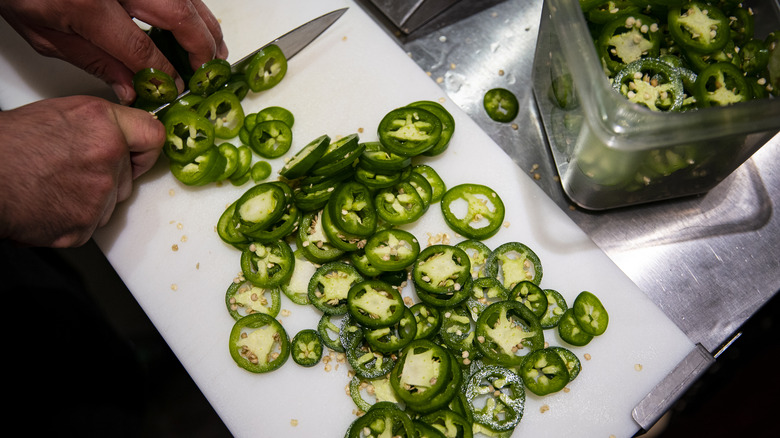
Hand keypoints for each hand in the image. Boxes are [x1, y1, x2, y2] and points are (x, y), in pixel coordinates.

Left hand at [0, 0, 227, 104]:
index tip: (177, 90)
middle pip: (178, 16)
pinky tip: (198, 24)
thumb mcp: (45, 34)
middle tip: (209, 73)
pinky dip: (192, 7)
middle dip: (201, 47)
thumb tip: (131, 89)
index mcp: (91, 6)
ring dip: (205, 25)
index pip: (143, 50)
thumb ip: (93, 62)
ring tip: (215, 51)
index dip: (166, 74)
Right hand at [0, 95, 164, 246]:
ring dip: (92, 198)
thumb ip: (100, 126)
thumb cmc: (8, 146)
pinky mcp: (84, 226)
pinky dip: (74, 218)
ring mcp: (98, 195)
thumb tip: (122, 137)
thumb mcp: (59, 114)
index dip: (144, 147)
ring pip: (111, 201)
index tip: (139, 153)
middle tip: (73, 169)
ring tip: (55, 184)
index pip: (153, 136)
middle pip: (129, 175)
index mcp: (103, 124)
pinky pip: (91, 224)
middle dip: (110, 175)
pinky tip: (49, 203)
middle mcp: (107, 157)